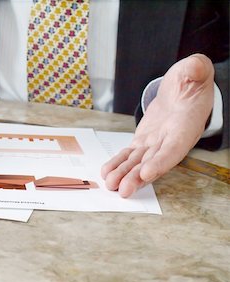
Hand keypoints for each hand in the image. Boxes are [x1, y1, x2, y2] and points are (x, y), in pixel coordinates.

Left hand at [101, 54, 214, 196]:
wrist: (183, 90)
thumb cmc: (192, 80)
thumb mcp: (196, 70)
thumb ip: (196, 70)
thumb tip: (193, 69)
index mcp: (185, 126)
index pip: (174, 148)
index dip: (161, 161)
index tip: (147, 172)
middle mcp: (170, 139)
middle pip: (153, 162)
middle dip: (137, 177)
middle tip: (123, 190)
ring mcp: (155, 142)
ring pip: (138, 162)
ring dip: (124, 174)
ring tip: (110, 185)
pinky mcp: (143, 141)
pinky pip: (129, 155)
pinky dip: (118, 164)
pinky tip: (107, 173)